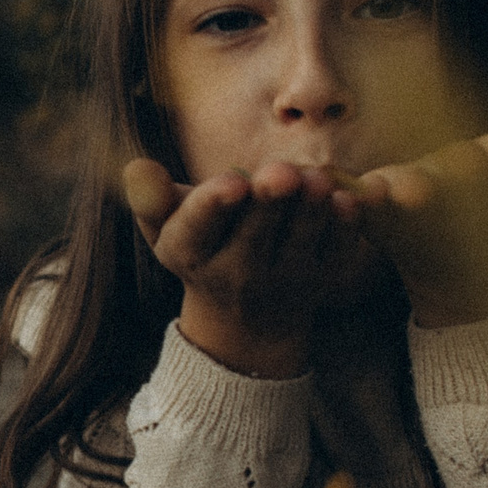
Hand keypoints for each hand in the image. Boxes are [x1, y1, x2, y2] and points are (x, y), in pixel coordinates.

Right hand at [123, 157, 368, 377]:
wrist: (244, 321)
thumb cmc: (202, 251)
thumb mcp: (167, 229)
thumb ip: (151, 197)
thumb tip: (137, 166)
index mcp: (188, 252)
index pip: (196, 228)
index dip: (214, 204)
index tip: (233, 183)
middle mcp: (232, 275)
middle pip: (252, 234)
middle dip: (268, 200)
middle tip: (282, 171)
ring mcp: (279, 283)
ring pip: (296, 242)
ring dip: (309, 209)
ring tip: (317, 178)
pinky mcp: (318, 283)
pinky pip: (334, 254)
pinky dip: (344, 228)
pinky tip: (350, 199)